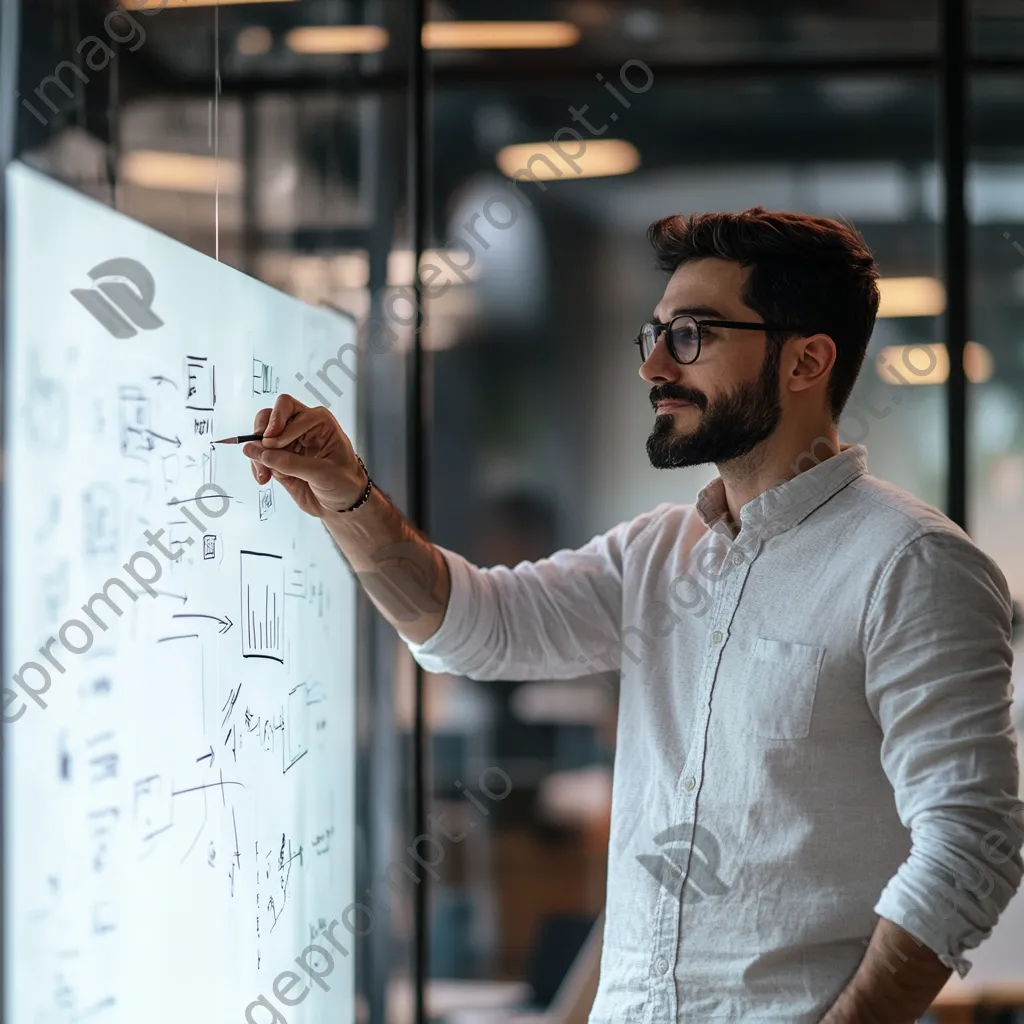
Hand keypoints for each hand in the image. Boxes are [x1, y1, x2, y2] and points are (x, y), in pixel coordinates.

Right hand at [243, 395, 367, 517]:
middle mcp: (302, 427)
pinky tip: (264, 477)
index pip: (288, 409)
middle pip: (270, 415)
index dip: (278, 427)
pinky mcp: (280, 458)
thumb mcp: (322, 473)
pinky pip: (259, 455)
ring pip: (260, 435)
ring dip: (257, 454)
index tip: (275, 445)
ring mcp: (289, 443)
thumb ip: (290, 463)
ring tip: (264, 473)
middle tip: (263, 453)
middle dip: (262, 434)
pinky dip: (257, 465)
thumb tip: (260, 452)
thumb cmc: (346, 482)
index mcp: (319, 421)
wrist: (343, 504)